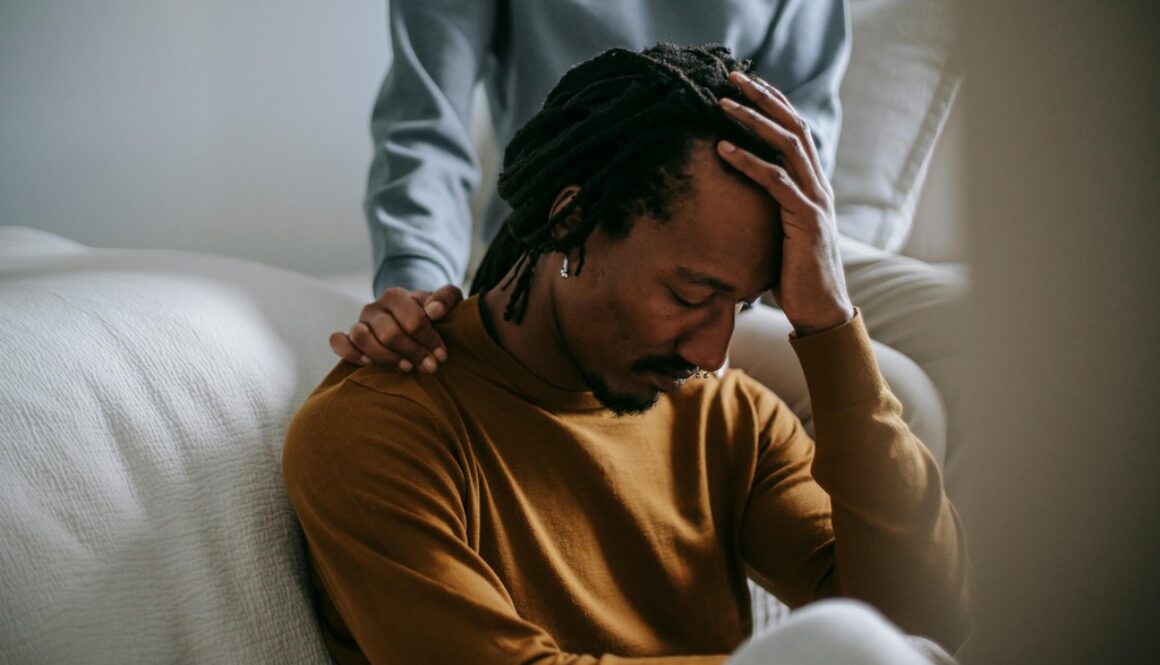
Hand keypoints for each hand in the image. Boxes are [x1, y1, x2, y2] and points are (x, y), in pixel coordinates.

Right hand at [329, 284, 462, 370]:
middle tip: (430, 367)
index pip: (412, 320)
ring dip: (386, 357)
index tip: (441, 355)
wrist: (412, 321)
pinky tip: (369, 364)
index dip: (429, 340)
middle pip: (390, 333)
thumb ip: (446, 298)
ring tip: (406, 367)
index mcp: (395, 296)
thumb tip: (433, 312)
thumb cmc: (431, 313)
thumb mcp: (446, 301)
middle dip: (413, 353)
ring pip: (362, 338)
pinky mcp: (348, 338)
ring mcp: (359, 323)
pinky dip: (351, 353)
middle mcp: (373, 308)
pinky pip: (338, 343)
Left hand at [715, 70, 854, 335]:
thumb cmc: (795, 276)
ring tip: (721, 106)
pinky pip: (776, 182)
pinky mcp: (806, 220)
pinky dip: (748, 163)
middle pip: (793, 126)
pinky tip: (723, 150)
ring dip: (752, 121)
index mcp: (813, 184)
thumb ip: (768, 210)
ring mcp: (815, 200)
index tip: (746, 83)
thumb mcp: (780, 233)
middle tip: (731, 77)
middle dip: (762, 98)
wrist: (820, 311)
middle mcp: (818, 185)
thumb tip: (738, 200)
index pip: (796, 130)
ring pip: (786, 146)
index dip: (773, 103)